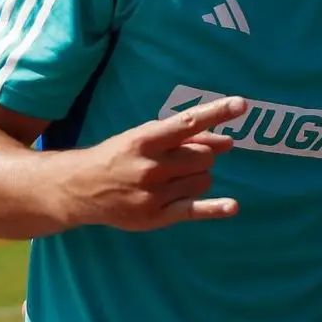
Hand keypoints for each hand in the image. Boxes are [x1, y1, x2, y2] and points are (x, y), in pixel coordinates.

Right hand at [62, 95, 248, 230]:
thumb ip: (185, 136)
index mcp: (145, 140)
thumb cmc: (120, 155)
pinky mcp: (155, 217)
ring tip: (175, 178)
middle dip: (201, 156)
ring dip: (198, 176)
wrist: (80, 189)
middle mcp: (150, 167)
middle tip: (182, 159)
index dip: (217, 112)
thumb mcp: (145, 136)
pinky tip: (232, 206)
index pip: (188, 123)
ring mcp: (153, 194)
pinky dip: (215, 208)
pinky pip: (194, 209)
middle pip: (203, 157)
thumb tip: (227, 142)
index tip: (241, 104)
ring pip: (204, 180)